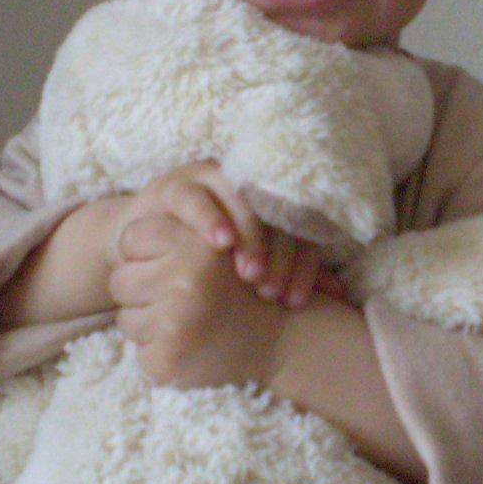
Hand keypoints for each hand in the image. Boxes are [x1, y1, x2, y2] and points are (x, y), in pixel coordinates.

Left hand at [108, 213, 287, 387]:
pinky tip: (189, 349)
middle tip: (179, 301)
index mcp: (195, 246)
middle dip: (143, 292)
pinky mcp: (168, 360)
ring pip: (125, 319)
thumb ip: (177, 232)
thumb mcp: (218, 247)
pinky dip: (158, 354)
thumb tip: (124, 235)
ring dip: (149, 324)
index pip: (131, 238)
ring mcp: (175, 324)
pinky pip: (139, 353)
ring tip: (187, 326)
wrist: (282, 341)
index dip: (144, 252)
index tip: (167, 264)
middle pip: (120, 281)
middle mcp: (185, 282)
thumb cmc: (242, 289)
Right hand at [115, 160, 341, 309]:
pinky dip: (209, 218)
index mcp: (270, 204)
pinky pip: (195, 196)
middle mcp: (245, 186)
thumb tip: (340, 294)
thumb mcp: (248, 270)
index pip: (298, 229)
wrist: (142, 248)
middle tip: (270, 292)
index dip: (302, 265)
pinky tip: (220, 243)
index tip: (294, 303)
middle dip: (277, 255)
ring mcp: (210, 181)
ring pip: (240, 200)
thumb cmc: (204, 260)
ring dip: (248, 235)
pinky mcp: (175, 185)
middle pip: (273, 213)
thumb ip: (290, 274)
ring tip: (248, 273)